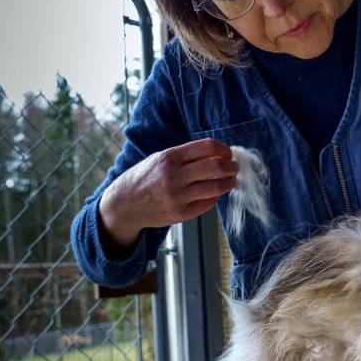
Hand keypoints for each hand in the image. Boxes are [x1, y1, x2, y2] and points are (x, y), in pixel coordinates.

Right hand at [98, 138, 238, 248]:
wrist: (124, 204)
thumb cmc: (146, 177)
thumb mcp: (161, 159)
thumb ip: (187, 156)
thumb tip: (219, 153)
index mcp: (169, 157)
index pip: (207, 147)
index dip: (224, 148)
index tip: (228, 152)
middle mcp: (173, 176)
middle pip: (216, 166)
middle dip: (232, 165)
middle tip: (235, 167)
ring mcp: (177, 197)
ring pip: (216, 186)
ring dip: (229, 182)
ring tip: (231, 180)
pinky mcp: (180, 214)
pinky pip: (208, 203)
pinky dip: (215, 196)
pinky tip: (214, 193)